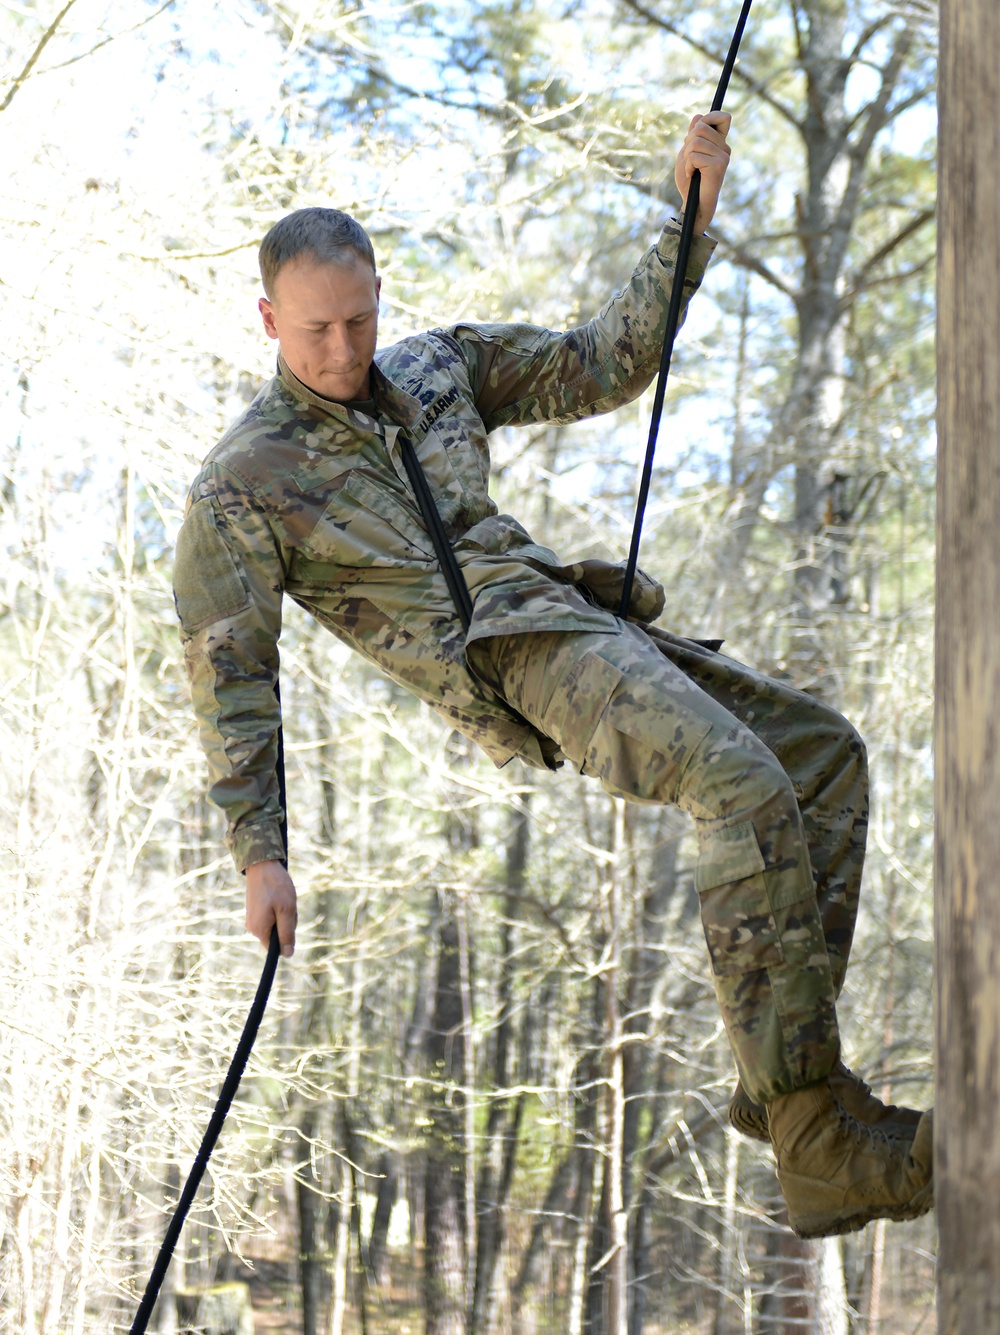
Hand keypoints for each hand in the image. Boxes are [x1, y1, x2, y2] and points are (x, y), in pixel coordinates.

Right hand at [246, 859, 296, 957]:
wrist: (262, 865)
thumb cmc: (276, 887)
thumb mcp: (287, 911)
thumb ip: (287, 934)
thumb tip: (288, 954)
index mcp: (259, 930)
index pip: (275, 949)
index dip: (286, 937)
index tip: (288, 920)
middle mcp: (253, 927)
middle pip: (277, 935)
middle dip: (287, 923)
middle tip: (287, 905)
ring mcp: (253, 918)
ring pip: (276, 925)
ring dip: (284, 914)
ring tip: (282, 898)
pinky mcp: (255, 910)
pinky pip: (271, 916)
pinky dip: (279, 908)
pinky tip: (278, 896)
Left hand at [675, 112, 732, 233]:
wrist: (693, 204)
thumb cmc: (690, 181)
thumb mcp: (687, 153)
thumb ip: (693, 136)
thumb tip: (698, 116)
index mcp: (720, 142)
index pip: (723, 116)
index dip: (708, 119)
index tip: (697, 133)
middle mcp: (725, 147)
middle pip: (701, 126)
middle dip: (688, 141)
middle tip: (689, 158)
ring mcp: (724, 156)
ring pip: (695, 141)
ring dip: (686, 156)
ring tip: (691, 168)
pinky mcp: (718, 166)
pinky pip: (694, 156)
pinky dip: (687, 166)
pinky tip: (691, 175)